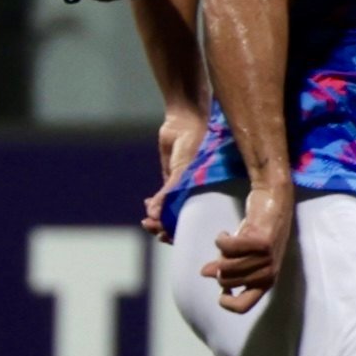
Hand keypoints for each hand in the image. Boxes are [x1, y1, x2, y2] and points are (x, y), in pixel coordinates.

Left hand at [143, 110, 207, 239]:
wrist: (186, 120)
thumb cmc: (194, 144)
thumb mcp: (182, 170)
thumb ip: (168, 193)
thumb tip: (152, 215)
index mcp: (209, 194)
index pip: (196, 222)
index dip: (181, 233)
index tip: (165, 235)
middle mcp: (198, 192)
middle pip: (182, 219)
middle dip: (166, 227)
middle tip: (152, 228)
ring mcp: (185, 186)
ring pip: (171, 210)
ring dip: (158, 217)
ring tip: (146, 222)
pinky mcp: (173, 177)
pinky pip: (164, 196)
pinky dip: (155, 203)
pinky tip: (147, 204)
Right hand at [202, 183, 291, 312]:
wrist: (275, 202)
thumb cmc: (257, 231)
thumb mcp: (245, 255)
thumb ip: (229, 268)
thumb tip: (205, 274)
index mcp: (267, 281)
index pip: (244, 306)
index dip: (227, 303)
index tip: (220, 293)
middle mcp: (269, 273)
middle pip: (227, 281)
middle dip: (219, 266)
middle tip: (226, 250)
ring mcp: (267, 259)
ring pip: (225, 265)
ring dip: (220, 251)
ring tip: (227, 239)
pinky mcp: (261, 242)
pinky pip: (226, 247)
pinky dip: (221, 238)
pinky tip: (226, 232)